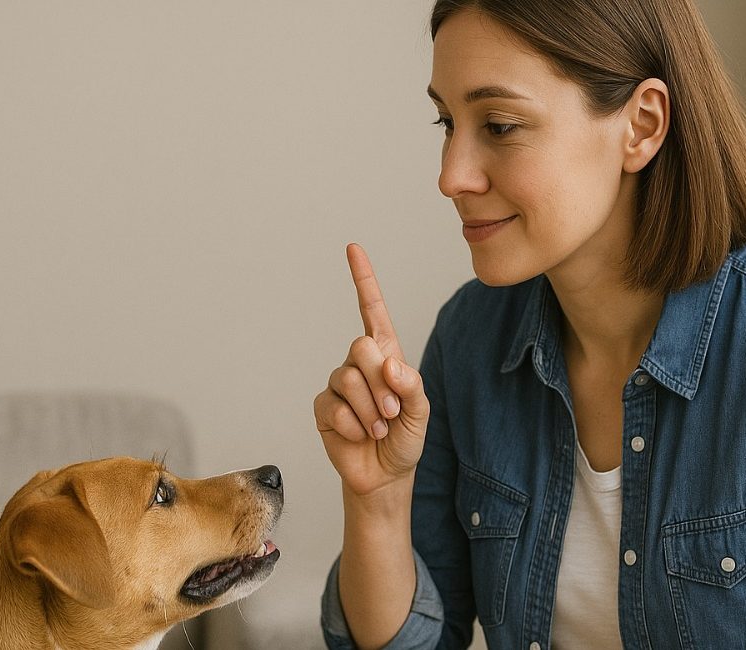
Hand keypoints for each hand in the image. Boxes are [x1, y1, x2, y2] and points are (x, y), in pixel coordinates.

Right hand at [314, 244, 430, 497]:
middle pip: (361, 347)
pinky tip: (360, 437)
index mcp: (386, 355)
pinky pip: (335, 406)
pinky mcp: (324, 407)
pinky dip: (354, 426)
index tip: (353, 248)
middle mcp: (359, 364)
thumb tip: (388, 363)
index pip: (372, 310)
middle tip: (392, 413)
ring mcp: (339, 384)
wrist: (385, 475)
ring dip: (370, 412)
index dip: (363, 280)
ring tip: (379, 430)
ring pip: (348, 379)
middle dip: (381, 384)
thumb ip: (411, 385)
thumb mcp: (421, 411)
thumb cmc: (405, 439)